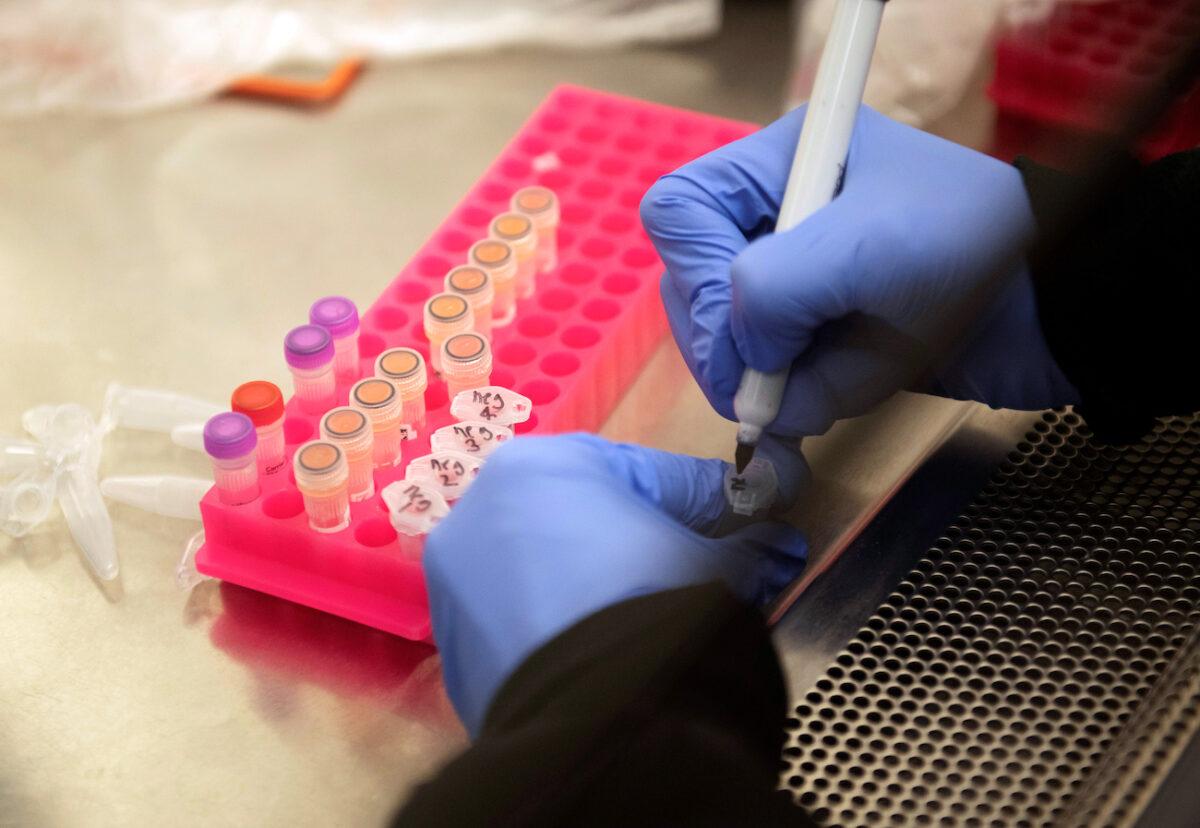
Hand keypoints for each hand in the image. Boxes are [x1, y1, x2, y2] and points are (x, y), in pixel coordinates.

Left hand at [423, 434, 807, 735]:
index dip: (706, 502)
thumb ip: (748, 545)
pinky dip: (554, 629)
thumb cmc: (652, 606)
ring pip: (545, 568)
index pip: (648, 473)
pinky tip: (594, 653)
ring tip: (641, 617)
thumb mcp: (715, 566)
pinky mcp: (453, 645)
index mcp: (543, 463)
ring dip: (592, 582)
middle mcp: (482, 507)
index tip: (745, 519)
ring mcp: (457, 578)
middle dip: (641, 541)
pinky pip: (518, 622)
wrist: (591, 721)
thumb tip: (778, 545)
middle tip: (691, 572)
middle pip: (586, 515)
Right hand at [641, 105, 1079, 436]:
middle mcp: (780, 219)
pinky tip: (853, 387)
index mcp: (784, 164)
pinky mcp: (821, 336)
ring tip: (832, 383)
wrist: (1052, 315)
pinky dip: (807, 398)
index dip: (696, 275)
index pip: (681, 214)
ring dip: (775, 378)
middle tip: (761, 390)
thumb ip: (772, 290)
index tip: (741, 328)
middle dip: (728, 345)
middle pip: (693, 287)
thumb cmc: (972, 251)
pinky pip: (779, 380)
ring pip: (731, 346)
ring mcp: (800, 282)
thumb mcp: (865, 250)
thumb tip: (741, 357)